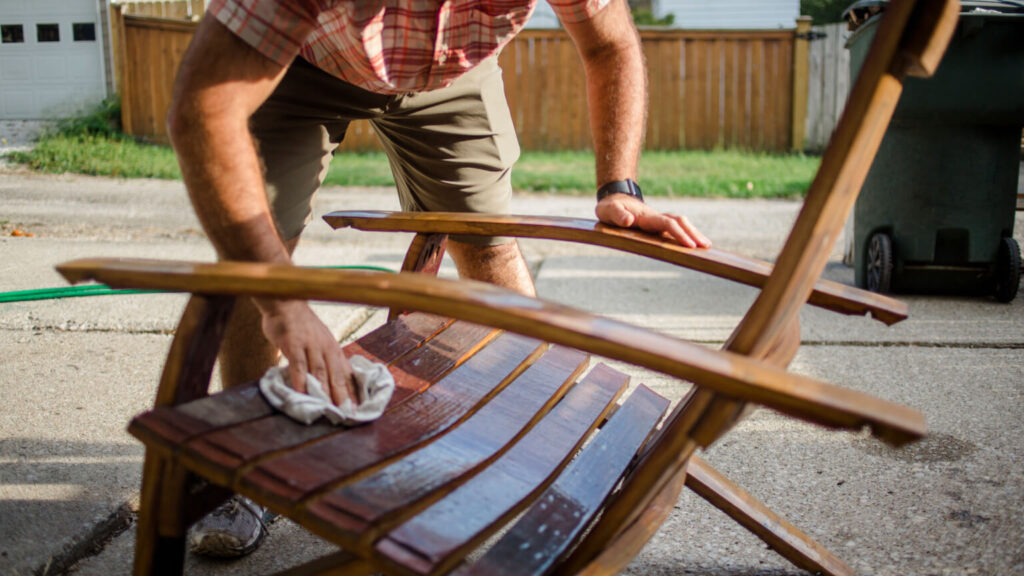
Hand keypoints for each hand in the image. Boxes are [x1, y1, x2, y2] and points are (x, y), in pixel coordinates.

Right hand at [254, 298, 357, 406]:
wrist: (286, 302)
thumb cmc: (303, 326)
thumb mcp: (321, 341)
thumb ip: (327, 361)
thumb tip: (335, 382)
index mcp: (334, 350)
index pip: (347, 375)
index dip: (353, 393)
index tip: (358, 410)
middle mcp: (326, 348)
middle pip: (337, 376)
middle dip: (343, 397)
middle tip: (346, 415)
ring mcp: (310, 345)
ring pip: (320, 372)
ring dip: (325, 392)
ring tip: (328, 410)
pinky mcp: (293, 344)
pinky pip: (298, 365)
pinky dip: (300, 380)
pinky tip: (302, 394)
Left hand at [596, 193, 711, 248]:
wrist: (614, 200)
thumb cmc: (610, 207)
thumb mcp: (607, 210)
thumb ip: (617, 215)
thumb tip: (629, 220)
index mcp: (646, 216)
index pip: (667, 224)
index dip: (678, 234)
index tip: (689, 245)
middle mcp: (656, 217)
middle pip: (679, 222)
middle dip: (693, 233)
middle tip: (706, 246)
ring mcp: (658, 221)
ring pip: (680, 224)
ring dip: (693, 233)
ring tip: (706, 246)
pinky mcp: (658, 226)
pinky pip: (675, 229)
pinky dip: (687, 234)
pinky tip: (693, 244)